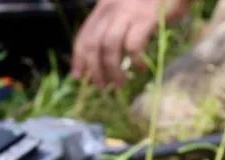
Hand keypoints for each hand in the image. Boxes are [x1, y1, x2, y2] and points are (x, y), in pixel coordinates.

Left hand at [71, 0, 189, 87]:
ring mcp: (129, 12)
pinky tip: (140, 68)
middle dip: (95, 69)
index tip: (78, 75)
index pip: (84, 35)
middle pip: (94, 44)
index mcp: (104, 7)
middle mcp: (112, 9)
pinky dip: (135, 60)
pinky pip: (133, 45)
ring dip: (112, 69)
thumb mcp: (126, 7)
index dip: (79, 58)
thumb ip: (114, 25)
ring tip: (119, 83)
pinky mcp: (147, 18)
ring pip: (110, 47)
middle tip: (102, 86)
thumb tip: (104, 57)